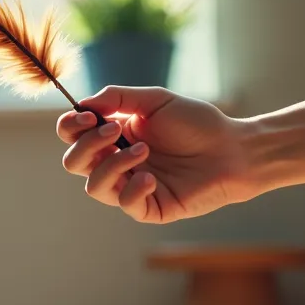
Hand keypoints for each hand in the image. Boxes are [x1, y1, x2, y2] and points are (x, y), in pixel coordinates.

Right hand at [56, 86, 257, 222]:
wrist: (234, 149)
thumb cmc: (197, 123)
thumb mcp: (155, 100)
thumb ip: (117, 97)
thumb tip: (82, 104)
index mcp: (114, 136)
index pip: (72, 135)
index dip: (70, 126)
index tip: (88, 116)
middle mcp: (117, 163)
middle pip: (74, 163)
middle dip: (88, 145)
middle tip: (116, 130)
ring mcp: (131, 187)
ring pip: (94, 187)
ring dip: (112, 165)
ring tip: (144, 150)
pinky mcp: (150, 208)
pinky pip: (124, 204)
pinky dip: (132, 189)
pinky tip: (152, 177)